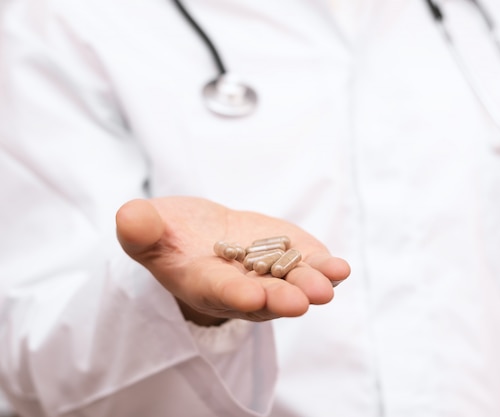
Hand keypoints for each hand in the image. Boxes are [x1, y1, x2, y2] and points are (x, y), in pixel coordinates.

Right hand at [115, 197, 350, 325]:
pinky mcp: (289, 258)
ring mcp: (269, 275)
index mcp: (202, 283)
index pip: (219, 291)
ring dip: (311, 284)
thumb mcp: (148, 227)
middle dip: (281, 298)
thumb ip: (141, 229)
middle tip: (301, 301)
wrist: (199, 234)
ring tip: (329, 282)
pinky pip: (308, 266)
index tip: (249, 295)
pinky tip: (339, 268)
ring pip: (292, 284)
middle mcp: (240, 287)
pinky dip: (324, 268)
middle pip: (263, 296)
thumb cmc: (169, 234)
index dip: (233, 293)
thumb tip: (130, 217)